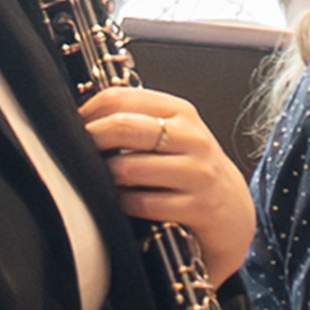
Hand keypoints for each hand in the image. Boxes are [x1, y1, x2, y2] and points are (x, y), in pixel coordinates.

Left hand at [79, 81, 256, 280]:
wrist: (232, 211)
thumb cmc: (191, 169)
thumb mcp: (173, 135)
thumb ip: (138, 120)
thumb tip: (83, 117)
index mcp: (181, 112)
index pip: (121, 97)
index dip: (89, 112)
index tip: (77, 125)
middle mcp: (192, 138)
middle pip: (123, 128)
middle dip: (92, 140)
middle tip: (80, 151)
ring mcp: (197, 173)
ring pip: (128, 168)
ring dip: (106, 177)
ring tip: (105, 180)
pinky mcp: (197, 206)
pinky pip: (141, 203)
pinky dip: (123, 203)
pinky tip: (123, 202)